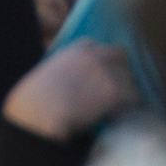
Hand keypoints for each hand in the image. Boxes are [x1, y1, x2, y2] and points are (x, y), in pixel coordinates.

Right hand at [0, 40, 140, 140]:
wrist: (38, 115)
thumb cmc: (33, 101)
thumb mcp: (46, 74)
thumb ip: (64, 70)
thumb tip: (72, 83)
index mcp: (75, 49)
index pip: (99, 47)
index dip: (101, 62)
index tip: (98, 76)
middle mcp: (94, 55)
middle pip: (120, 56)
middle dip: (119, 71)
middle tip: (114, 90)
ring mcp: (106, 71)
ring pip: (129, 79)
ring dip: (123, 92)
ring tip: (113, 108)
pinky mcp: (115, 90)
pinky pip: (133, 97)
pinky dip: (125, 108)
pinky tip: (112, 118)